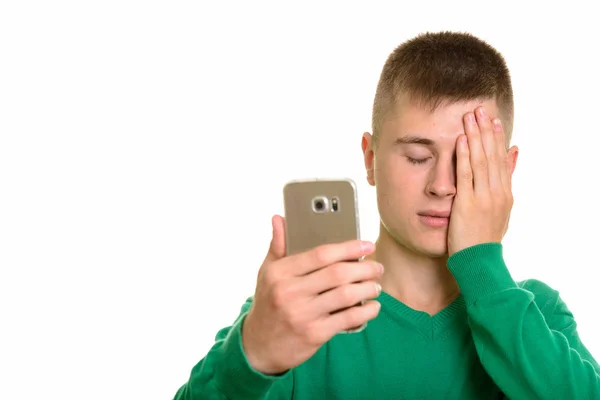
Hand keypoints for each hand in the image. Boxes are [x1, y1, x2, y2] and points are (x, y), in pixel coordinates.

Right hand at [242, 215, 382, 374]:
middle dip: (364, 269)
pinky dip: (366, 311)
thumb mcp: (267, 273)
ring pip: (346, 295)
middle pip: (338, 274)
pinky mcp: (314, 334)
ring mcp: (302, 315)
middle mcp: (290, 292)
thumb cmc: (268, 303)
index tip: (367, 245)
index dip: (348, 248)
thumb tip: (279, 218)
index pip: (321, 254)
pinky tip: (372, 306)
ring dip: (368, 289)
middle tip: (377, 267)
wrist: (259, 345)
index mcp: (279, 273)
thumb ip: (277, 246)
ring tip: (375, 286)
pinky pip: (348, 319)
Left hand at [448, 106, 515, 255]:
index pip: (501, 159)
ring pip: (481, 161)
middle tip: (480, 108)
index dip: (496, 137)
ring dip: (476, 136)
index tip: (493, 118)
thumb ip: (505, 179)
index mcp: (505, 193)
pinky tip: (461, 140)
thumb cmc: (484, 237)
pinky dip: (464, 156)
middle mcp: (497, 192)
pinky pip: (466, 175)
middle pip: (492, 155)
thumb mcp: (501, 208)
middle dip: (486, 130)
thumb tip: (514, 152)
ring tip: (470, 116)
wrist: (480, 262)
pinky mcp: (467, 204)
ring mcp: (483, 198)